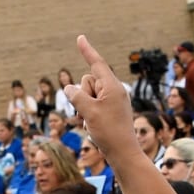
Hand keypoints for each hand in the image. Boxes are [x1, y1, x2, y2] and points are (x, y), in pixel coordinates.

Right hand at [65, 35, 139, 163]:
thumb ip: (76, 96)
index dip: (87, 51)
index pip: (97, 63)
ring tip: (92, 122)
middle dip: (82, 95)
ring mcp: (112, 101)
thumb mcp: (88, 112)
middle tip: (91, 113)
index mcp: (112, 86)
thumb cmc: (109, 133)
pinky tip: (93, 128)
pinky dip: (88, 115)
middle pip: (87, 81)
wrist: (123, 155)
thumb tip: (69, 88)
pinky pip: (92, 106)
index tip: (80, 38)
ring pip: (87, 95)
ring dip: (83, 108)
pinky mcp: (110, 112)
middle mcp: (114, 91)